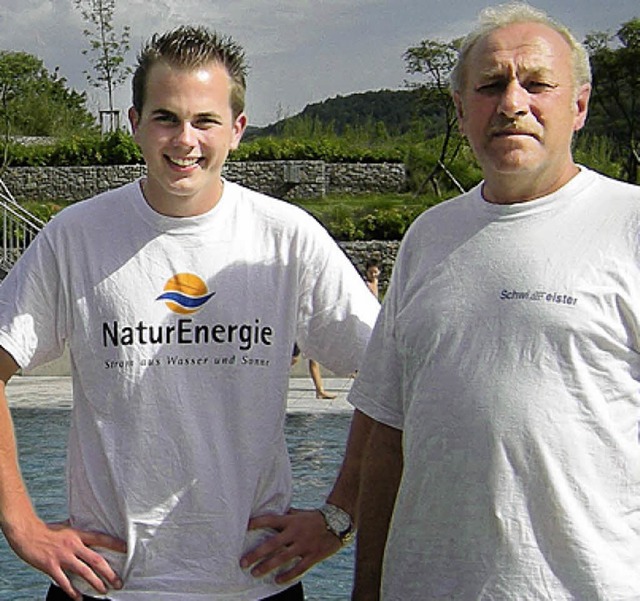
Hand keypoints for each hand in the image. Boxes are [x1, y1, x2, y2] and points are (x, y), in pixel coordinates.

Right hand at [5, 518, 126, 599]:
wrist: (27, 533)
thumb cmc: (47, 529)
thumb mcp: (66, 526)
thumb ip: (78, 530)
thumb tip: (88, 527)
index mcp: (78, 534)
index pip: (101, 539)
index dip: (115, 544)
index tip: (127, 550)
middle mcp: (73, 545)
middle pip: (96, 560)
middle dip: (109, 573)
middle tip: (119, 582)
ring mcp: (62, 557)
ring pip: (83, 572)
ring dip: (95, 583)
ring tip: (104, 591)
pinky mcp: (51, 566)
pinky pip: (64, 581)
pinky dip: (72, 591)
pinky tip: (79, 598)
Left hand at [240, 508, 341, 583]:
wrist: (338, 522)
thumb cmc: (315, 518)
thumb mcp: (299, 514)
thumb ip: (286, 517)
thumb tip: (270, 514)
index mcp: (292, 520)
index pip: (271, 520)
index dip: (258, 523)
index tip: (245, 527)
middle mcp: (296, 532)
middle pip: (273, 543)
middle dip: (257, 553)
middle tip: (243, 562)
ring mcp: (304, 545)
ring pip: (283, 558)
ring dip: (267, 566)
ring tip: (255, 573)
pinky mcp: (313, 556)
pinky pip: (299, 568)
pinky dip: (288, 575)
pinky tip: (277, 580)